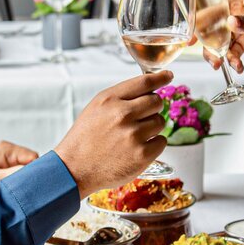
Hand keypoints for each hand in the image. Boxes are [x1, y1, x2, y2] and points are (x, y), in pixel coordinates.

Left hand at [0, 140, 38, 197]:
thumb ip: (17, 173)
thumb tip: (36, 172)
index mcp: (6, 149)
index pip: (33, 157)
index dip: (35, 170)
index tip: (31, 182)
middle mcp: (9, 149)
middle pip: (31, 161)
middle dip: (29, 174)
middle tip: (23, 186)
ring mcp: (9, 156)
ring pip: (27, 166)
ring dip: (24, 176)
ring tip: (15, 186)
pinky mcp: (8, 163)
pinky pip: (21, 169)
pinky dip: (20, 177)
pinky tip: (13, 185)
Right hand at [54, 70, 173, 197]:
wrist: (75, 168)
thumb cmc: (86, 138)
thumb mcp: (96, 108)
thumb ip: (121, 97)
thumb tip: (149, 89)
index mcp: (110, 100)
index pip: (144, 82)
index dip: (160, 78)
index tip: (168, 76)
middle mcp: (122, 115)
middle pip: (157, 101)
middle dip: (152, 108)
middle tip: (140, 118)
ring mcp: (133, 135)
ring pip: (160, 122)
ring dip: (152, 127)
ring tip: (133, 136)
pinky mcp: (142, 155)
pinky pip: (162, 141)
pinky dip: (154, 144)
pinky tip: (137, 148)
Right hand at [204, 0, 243, 73]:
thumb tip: (231, 22)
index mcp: (238, 0)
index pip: (213, 10)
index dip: (200, 23)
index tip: (191, 37)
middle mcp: (236, 15)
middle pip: (214, 30)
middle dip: (211, 46)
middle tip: (213, 59)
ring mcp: (241, 31)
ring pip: (222, 44)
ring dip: (223, 56)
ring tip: (228, 65)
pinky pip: (234, 53)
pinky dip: (234, 61)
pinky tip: (239, 67)